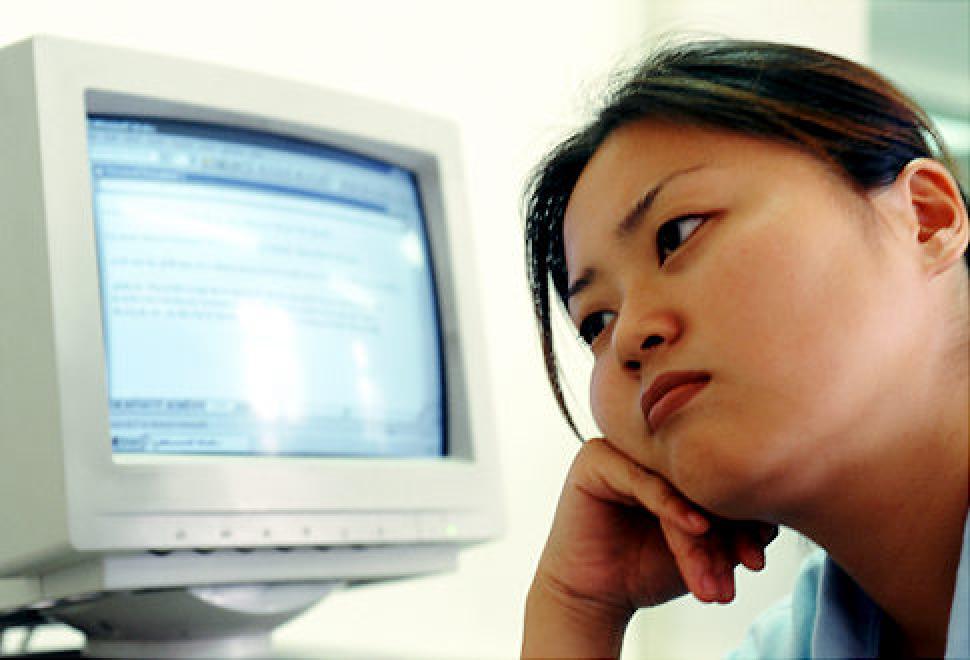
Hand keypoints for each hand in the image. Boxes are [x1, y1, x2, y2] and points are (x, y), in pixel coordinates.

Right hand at [530, 436, 777, 620]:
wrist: (596, 596)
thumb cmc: (648, 567)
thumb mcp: (704, 548)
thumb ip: (733, 526)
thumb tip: (773, 516)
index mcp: (677, 457)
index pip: (721, 474)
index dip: (747, 517)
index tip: (758, 560)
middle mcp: (650, 447)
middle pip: (701, 477)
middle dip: (728, 529)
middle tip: (744, 568)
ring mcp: (622, 448)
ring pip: (676, 483)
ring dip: (701, 534)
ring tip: (714, 578)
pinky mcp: (595, 460)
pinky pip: (642, 479)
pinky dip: (671, 506)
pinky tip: (696, 529)